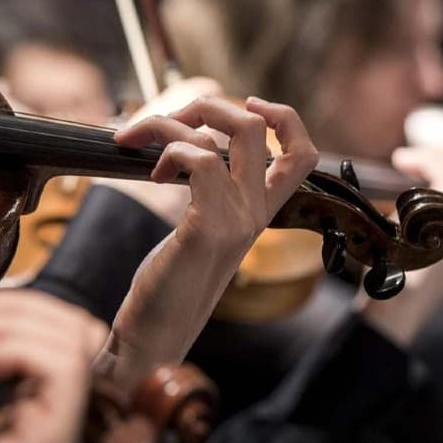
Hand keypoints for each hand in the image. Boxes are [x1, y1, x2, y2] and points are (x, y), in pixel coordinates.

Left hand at [0, 290, 106, 442]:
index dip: (25, 308)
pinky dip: (19, 347)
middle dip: (18, 308)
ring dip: (12, 323)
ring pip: (75, 342)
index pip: (70, 334)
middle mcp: (67, 417)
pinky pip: (65, 371)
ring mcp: (65, 431)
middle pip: (80, 330)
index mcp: (47, 405)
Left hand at [99, 95, 318, 384]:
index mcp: (260, 213)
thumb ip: (209, 194)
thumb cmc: (170, 285)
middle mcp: (256, 213)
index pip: (303, 153)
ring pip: (226, 135)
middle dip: (207, 106)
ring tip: (139, 142)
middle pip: (257, 125)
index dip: (284, 117)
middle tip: (170, 122)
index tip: (249, 104)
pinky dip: (169, 150)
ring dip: (170, 123)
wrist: (154, 338)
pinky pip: (201, 159)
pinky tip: (153, 175)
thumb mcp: (201, 230)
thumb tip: (190, 147)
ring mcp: (236, 220)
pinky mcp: (208, 227)